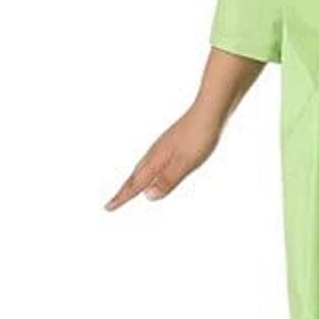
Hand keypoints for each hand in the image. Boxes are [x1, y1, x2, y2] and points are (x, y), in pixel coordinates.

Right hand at [103, 104, 222, 209]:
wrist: (210, 110)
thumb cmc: (200, 136)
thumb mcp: (186, 162)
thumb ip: (168, 179)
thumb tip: (148, 196)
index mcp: (157, 160)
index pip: (137, 183)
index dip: (123, 197)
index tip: (108, 208)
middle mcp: (155, 152)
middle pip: (135, 176)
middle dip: (124, 190)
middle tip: (111, 203)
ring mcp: (163, 146)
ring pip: (142, 167)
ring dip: (133, 180)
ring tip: (128, 188)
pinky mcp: (172, 142)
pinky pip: (152, 160)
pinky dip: (146, 170)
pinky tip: (153, 168)